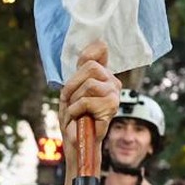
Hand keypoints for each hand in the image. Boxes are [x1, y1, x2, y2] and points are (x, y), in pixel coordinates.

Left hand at [58, 41, 118, 161]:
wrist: (77, 140)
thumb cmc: (73, 116)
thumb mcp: (71, 89)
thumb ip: (81, 70)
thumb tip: (100, 44)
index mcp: (102, 74)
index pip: (99, 50)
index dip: (89, 52)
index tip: (84, 64)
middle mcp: (111, 81)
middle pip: (90, 66)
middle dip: (73, 85)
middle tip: (70, 100)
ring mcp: (114, 93)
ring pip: (88, 84)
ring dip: (74, 100)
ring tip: (76, 110)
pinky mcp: (112, 106)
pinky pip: (86, 101)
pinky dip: (76, 111)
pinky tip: (79, 118)